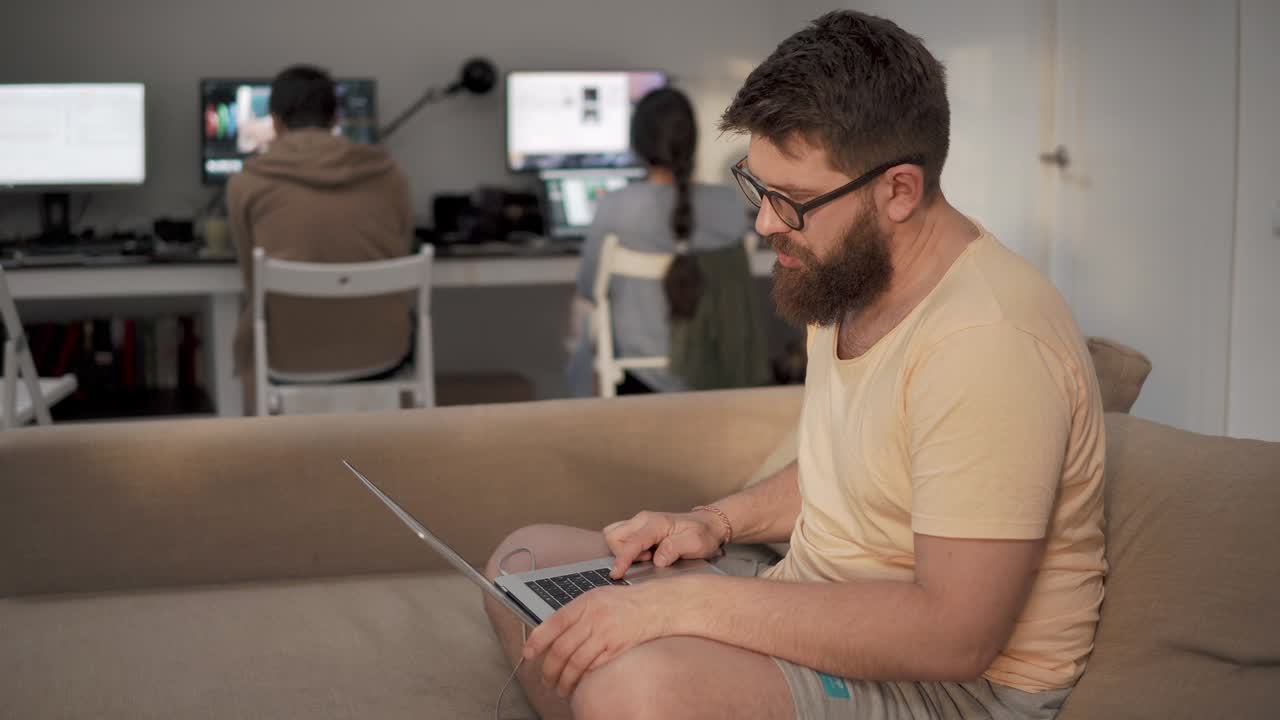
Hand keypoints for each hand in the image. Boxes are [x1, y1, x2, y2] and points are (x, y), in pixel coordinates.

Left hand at [522, 582, 666, 696]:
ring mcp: (606, 634)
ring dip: (564, 680)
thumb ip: (574, 613)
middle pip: (562, 649)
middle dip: (549, 669)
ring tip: (559, 688)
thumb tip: (550, 632)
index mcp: (585, 603)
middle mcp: (594, 618)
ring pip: (575, 663)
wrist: (655, 606)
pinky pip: (593, 668)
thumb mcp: (596, 597)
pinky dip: (582, 678)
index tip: (528, 654)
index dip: (537, 641)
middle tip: (545, 680)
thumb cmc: (624, 602)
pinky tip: (578, 684)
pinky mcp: (617, 648)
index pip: (554, 623)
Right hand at [603, 510, 726, 578]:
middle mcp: (643, 520)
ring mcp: (640, 523)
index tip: (616, 574)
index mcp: (655, 523)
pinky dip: (626, 549)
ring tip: (646, 557)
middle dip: (622, 553)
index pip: (631, 542)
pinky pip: (621, 538)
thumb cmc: (702, 533)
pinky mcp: (639, 529)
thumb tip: (657, 559)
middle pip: (614, 535)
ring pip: (614, 535)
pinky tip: (645, 554)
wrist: (708, 524)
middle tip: (646, 560)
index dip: (622, 559)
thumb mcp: (695, 542)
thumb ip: (674, 548)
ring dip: (623, 551)